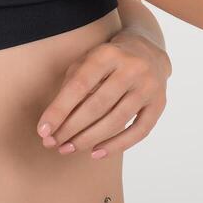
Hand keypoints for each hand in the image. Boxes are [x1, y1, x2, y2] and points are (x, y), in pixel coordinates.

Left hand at [34, 30, 171, 159]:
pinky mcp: (159, 103)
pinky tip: (96, 153)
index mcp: (107, 54)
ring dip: (89, 139)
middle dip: (72, 128)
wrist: (147, 50)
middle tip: (54, 144)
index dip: (59, 110)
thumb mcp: (87, 61)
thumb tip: (52, 124)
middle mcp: (131, 68)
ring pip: (116, 120)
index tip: (43, 131)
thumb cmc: (107, 60)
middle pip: (97, 105)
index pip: (79, 86)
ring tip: (69, 149)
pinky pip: (138, 131)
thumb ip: (71, 87)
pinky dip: (117, 145)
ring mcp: (148, 86)